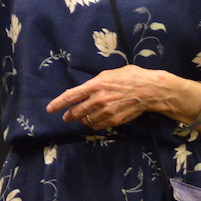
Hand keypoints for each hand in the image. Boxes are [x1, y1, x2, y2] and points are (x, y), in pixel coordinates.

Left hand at [45, 64, 170, 129]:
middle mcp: (98, 100)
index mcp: (94, 85)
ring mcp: (106, 112)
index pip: (70, 96)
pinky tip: (94, 121)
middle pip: (76, 112)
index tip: (50, 109)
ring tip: (81, 118)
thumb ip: (94, 83)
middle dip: (68, 116)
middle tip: (66, 117)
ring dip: (81, 120)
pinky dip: (93, 125)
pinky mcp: (114, 120)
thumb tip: (85, 90)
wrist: (150, 90)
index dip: (58, 103)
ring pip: (86, 121)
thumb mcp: (108, 74)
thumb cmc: (130, 77)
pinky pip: (98, 126)